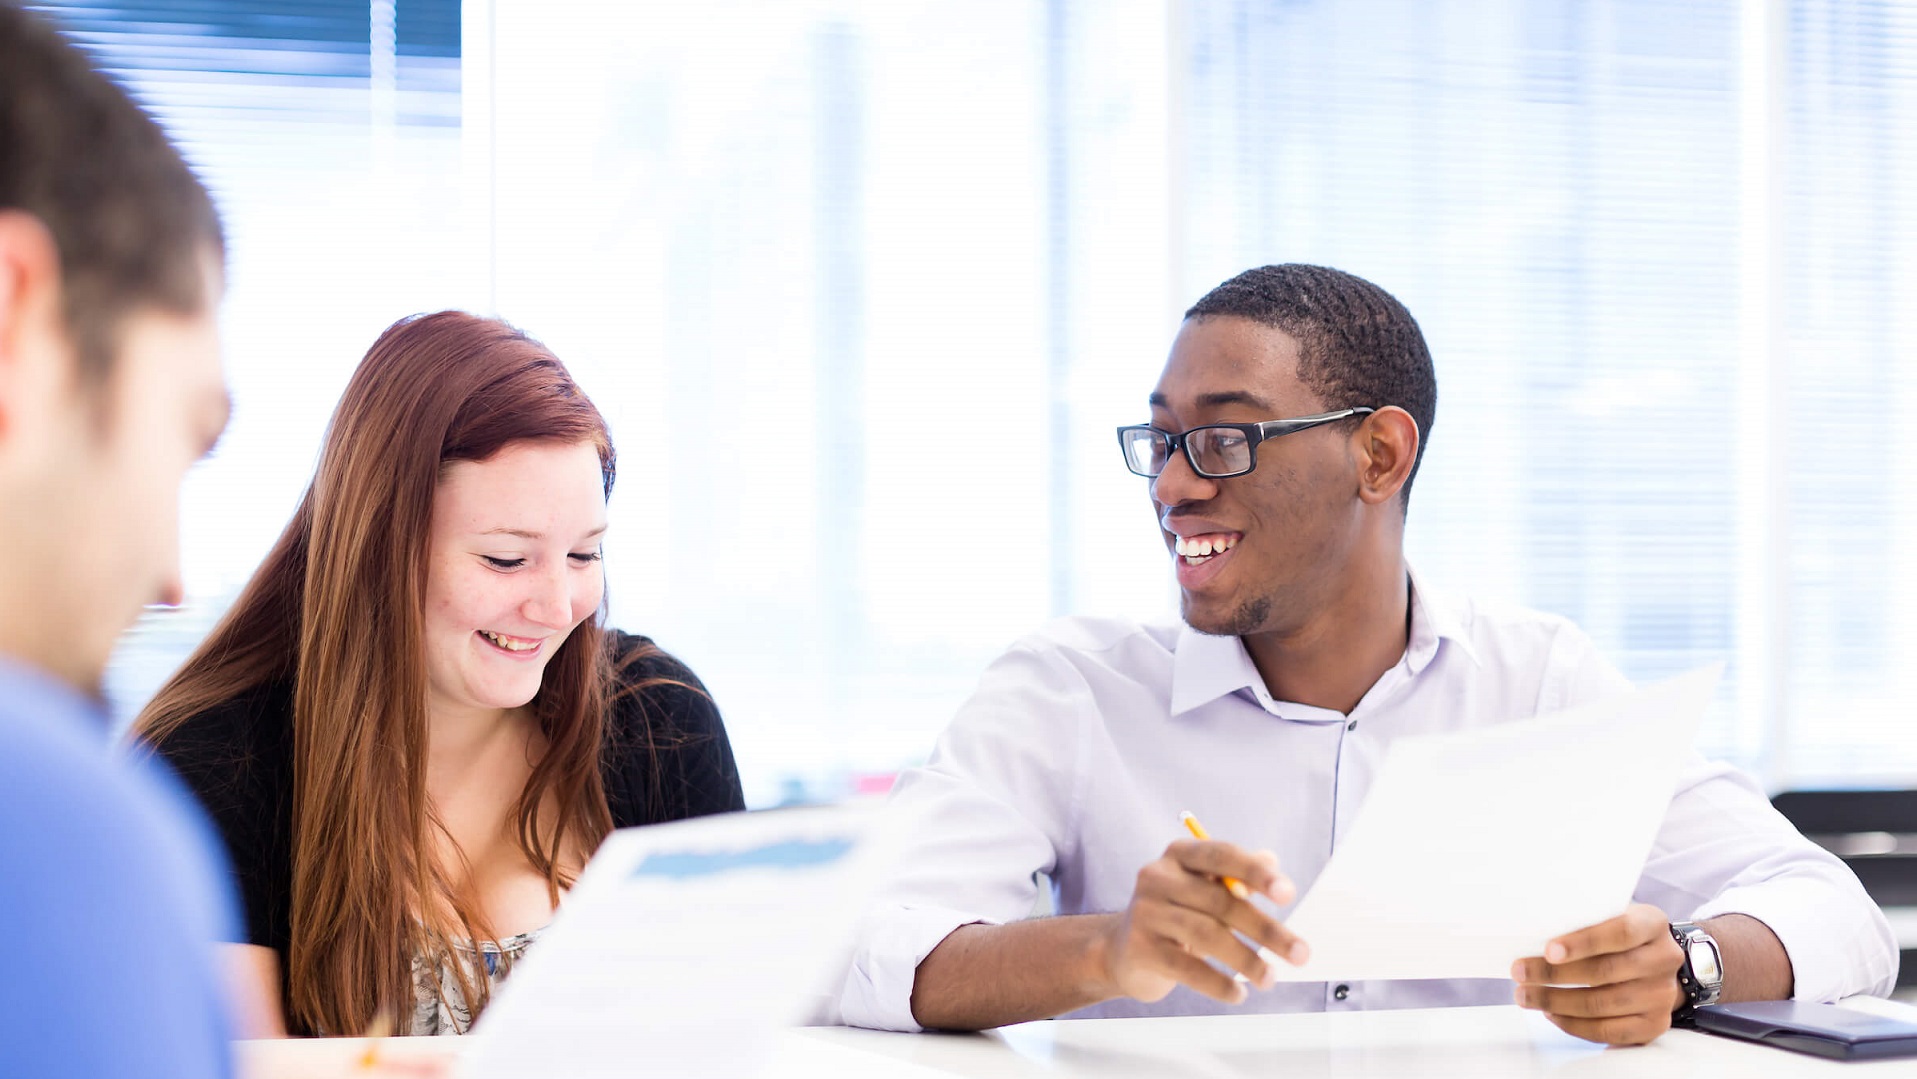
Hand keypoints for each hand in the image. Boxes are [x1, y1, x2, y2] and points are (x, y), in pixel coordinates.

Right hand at [1100, 839, 1308, 1004]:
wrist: (1122, 950)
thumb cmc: (1177, 915)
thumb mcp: (1205, 890)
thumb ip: (1238, 877)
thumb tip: (1271, 860)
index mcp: (1179, 855)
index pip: (1222, 855)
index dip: (1256, 873)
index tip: (1288, 894)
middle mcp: (1157, 877)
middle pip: (1221, 901)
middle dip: (1266, 930)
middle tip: (1300, 953)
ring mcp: (1145, 912)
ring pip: (1207, 935)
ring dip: (1247, 960)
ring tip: (1270, 979)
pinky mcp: (1141, 949)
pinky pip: (1188, 968)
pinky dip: (1218, 983)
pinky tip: (1238, 994)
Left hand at [1511, 903, 1685, 1045]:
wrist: (1657, 962)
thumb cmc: (1619, 935)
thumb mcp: (1610, 915)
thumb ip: (1583, 920)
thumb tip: (1532, 934)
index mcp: (1652, 924)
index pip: (1620, 932)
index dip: (1583, 942)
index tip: (1549, 951)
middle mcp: (1663, 960)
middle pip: (1604, 972)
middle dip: (1553, 975)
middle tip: (1520, 973)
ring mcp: (1661, 995)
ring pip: (1602, 1004)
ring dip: (1556, 1002)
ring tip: (1526, 996)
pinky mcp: (1654, 1024)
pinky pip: (1608, 1031)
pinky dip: (1574, 1025)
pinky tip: (1552, 1014)